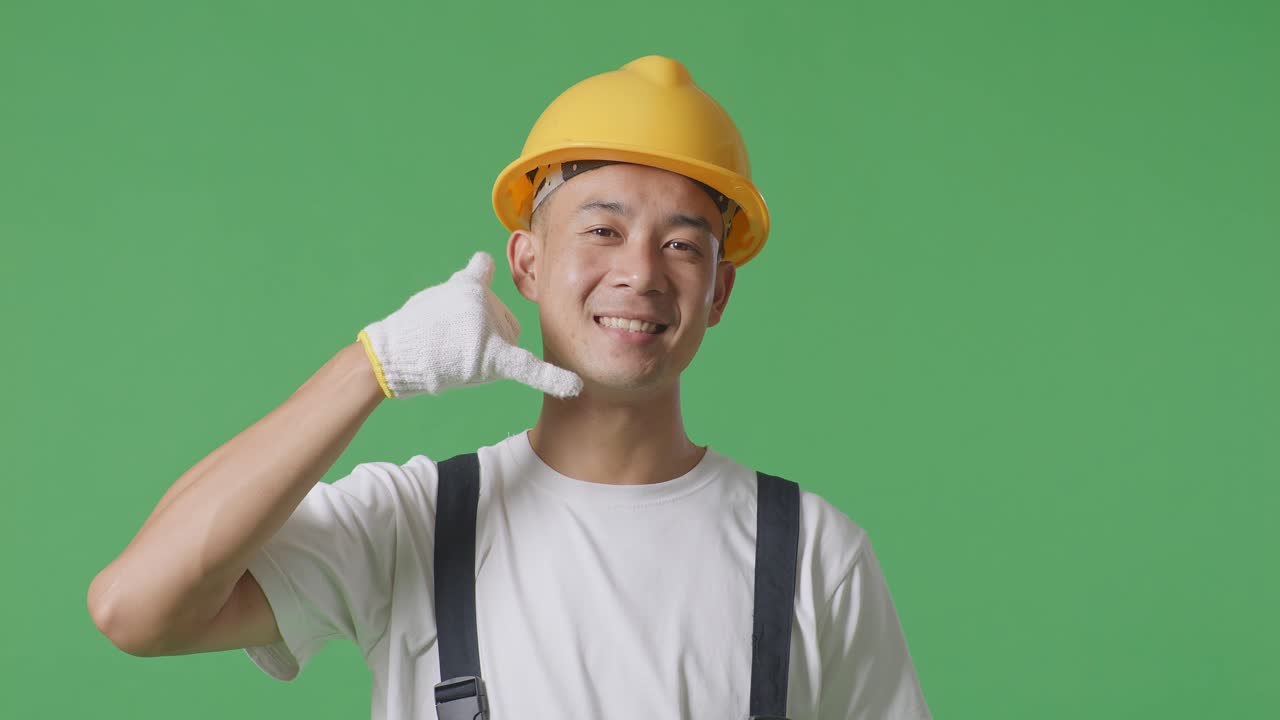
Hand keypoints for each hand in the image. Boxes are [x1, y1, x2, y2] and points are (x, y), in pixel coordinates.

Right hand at [356, 251, 582, 398]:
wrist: (392, 359)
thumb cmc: (413, 333)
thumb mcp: (437, 298)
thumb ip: (468, 282)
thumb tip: (486, 262)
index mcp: (467, 287)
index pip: (482, 273)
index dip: (488, 273)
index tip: (510, 262)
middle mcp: (481, 303)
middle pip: (501, 321)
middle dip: (484, 333)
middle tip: (449, 340)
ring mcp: (486, 328)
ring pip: (505, 341)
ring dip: (485, 350)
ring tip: (452, 351)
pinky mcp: (490, 357)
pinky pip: (527, 366)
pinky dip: (552, 378)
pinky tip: (575, 386)